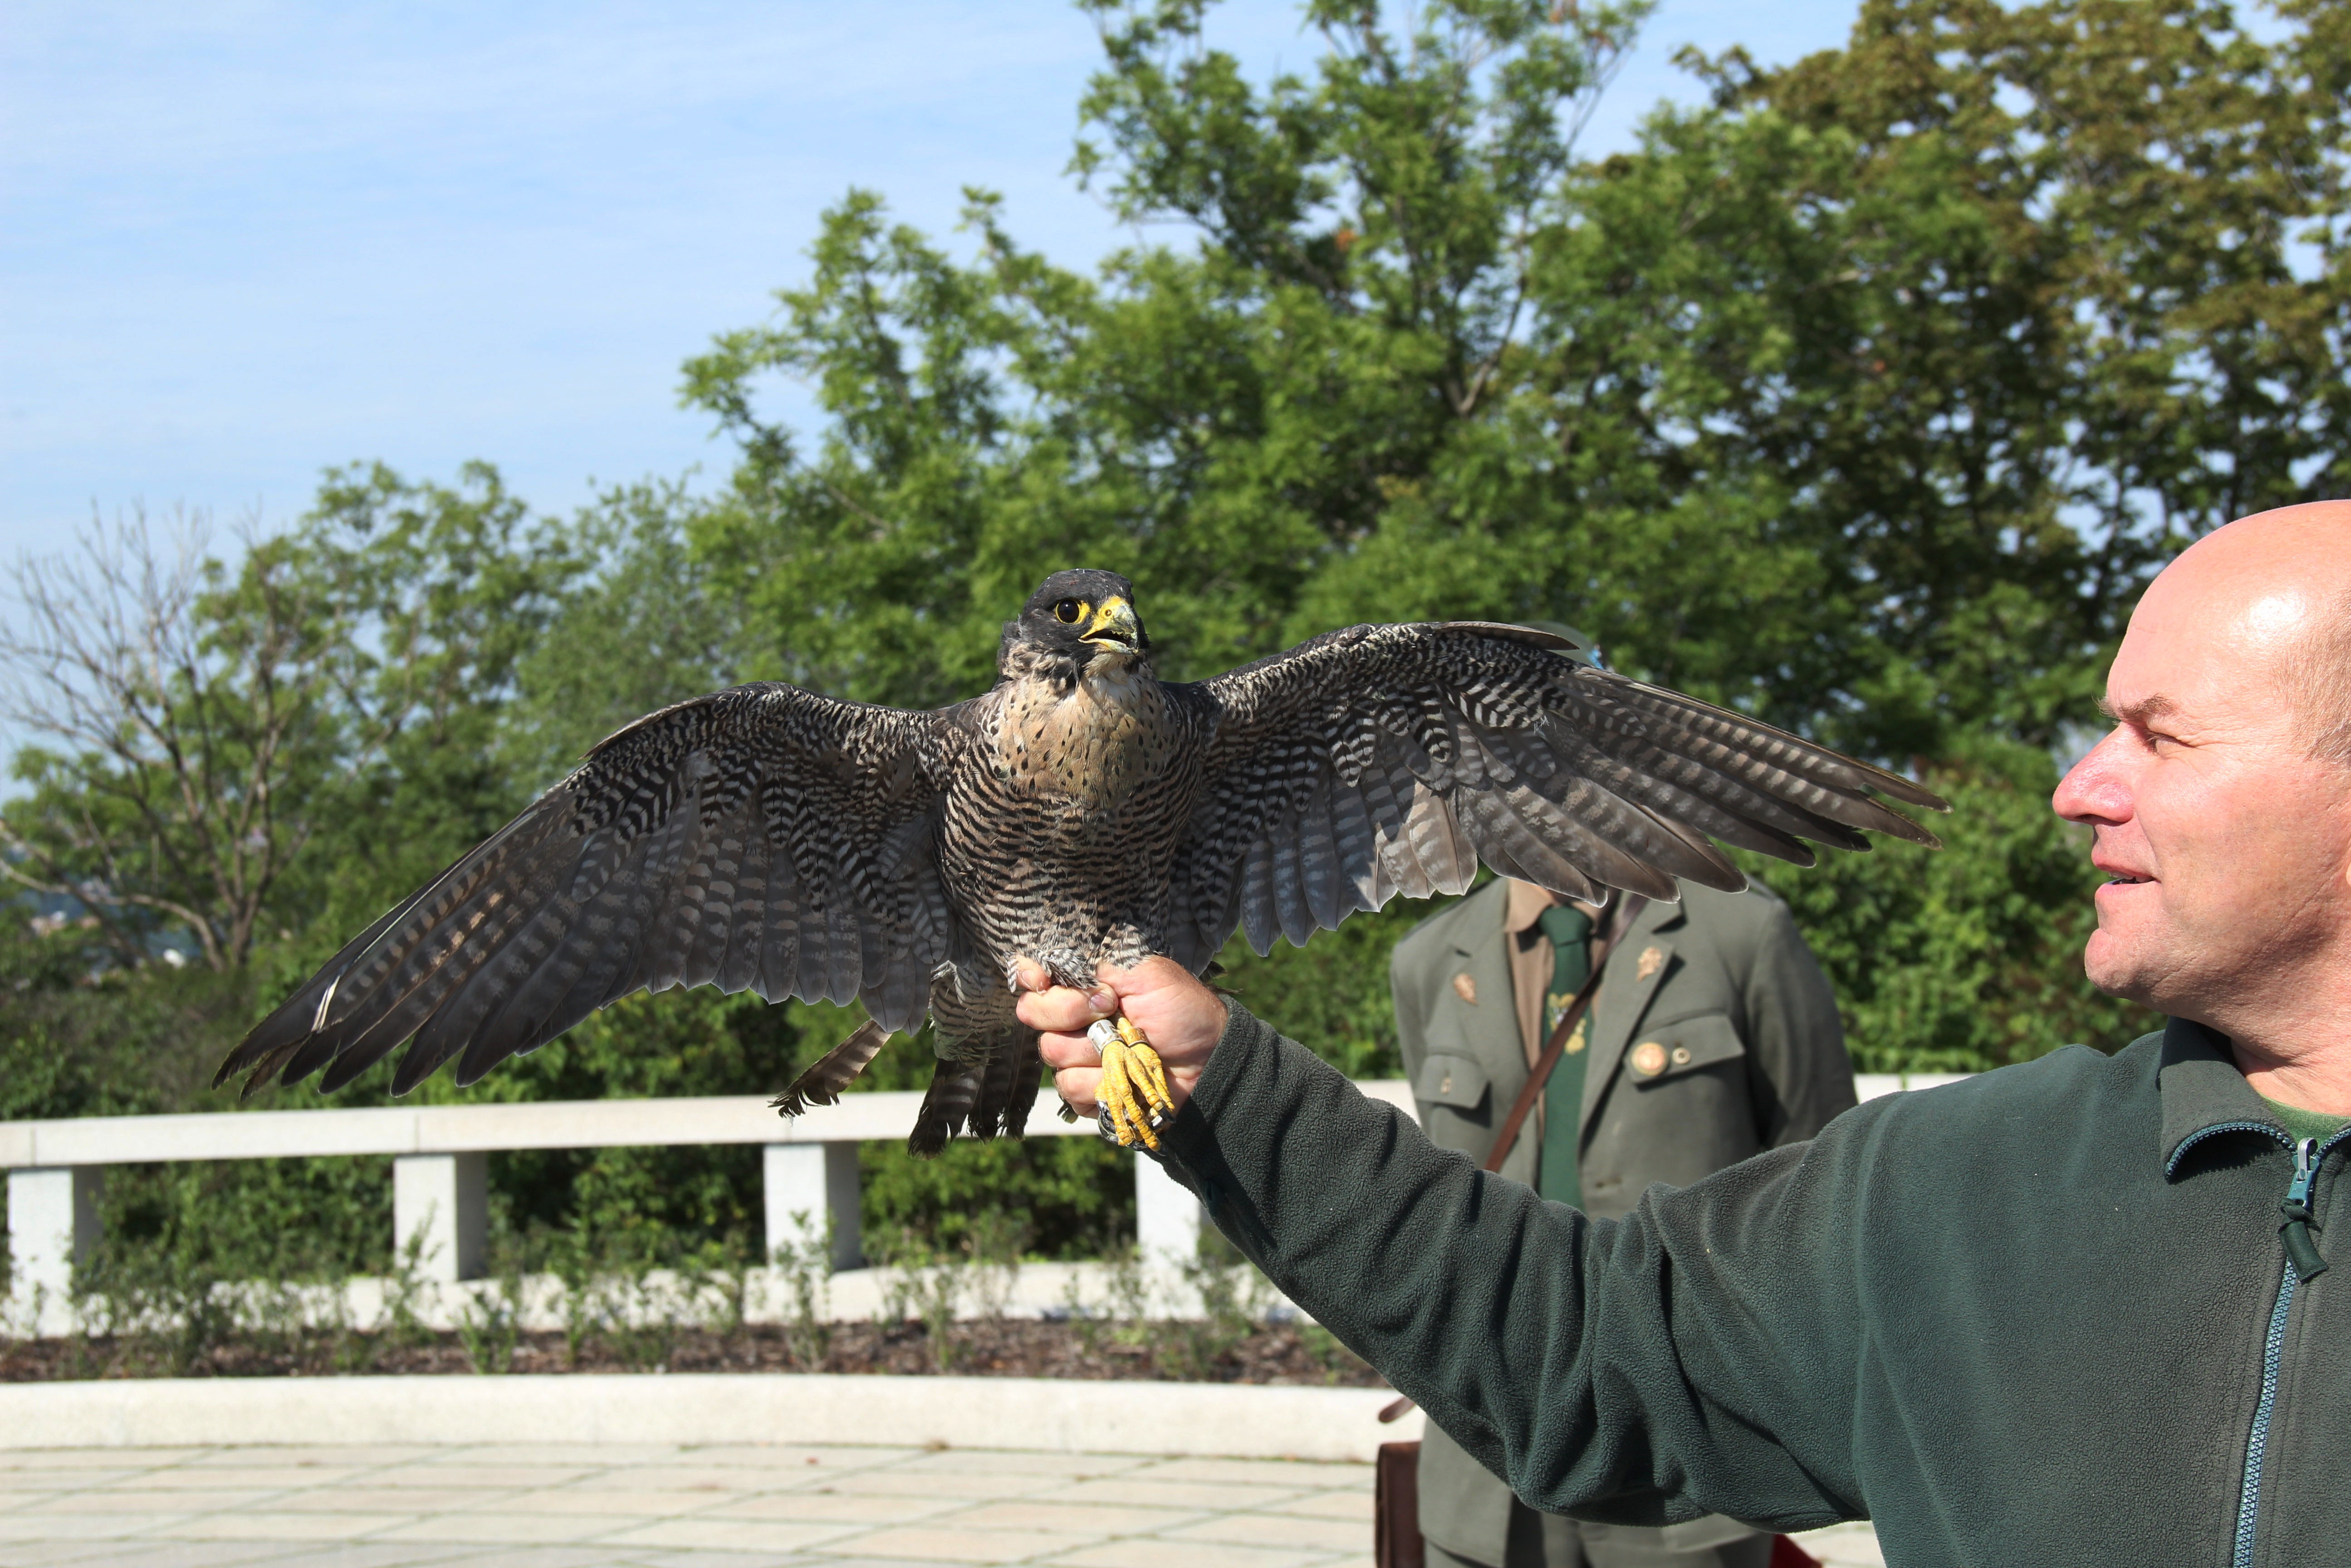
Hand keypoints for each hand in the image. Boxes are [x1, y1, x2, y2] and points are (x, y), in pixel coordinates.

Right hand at [1016, 956, 1227, 1120]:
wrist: (1207, 1064)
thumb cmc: (1184, 1014)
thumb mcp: (1149, 975)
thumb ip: (1103, 967)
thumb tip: (1061, 967)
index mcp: (1085, 986)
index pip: (1036, 975)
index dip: (1032, 977)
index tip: (1043, 979)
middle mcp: (1074, 1019)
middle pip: (1034, 1012)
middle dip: (1069, 1011)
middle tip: (1109, 1009)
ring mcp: (1078, 1055)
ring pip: (1053, 1052)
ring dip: (1095, 1050)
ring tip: (1130, 1047)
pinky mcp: (1086, 1091)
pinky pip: (1070, 1086)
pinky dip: (1101, 1082)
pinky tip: (1126, 1077)